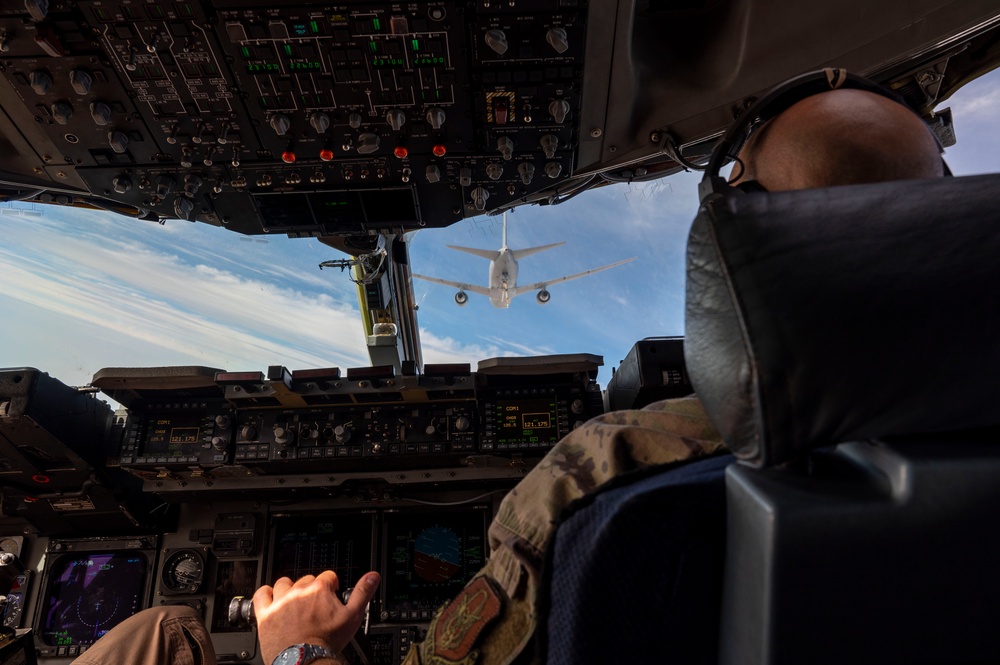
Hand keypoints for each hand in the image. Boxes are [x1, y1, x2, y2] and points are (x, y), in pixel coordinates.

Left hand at [253, 570, 380, 663]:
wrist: (304, 660)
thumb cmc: (326, 641)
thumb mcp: (352, 617)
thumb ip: (362, 593)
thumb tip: (373, 576)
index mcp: (319, 589)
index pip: (328, 576)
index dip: (331, 586)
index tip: (331, 596)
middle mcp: (299, 591)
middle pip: (306, 579)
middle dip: (311, 589)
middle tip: (314, 606)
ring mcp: (281, 601)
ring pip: (284, 583)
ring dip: (289, 589)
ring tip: (294, 602)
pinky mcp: (265, 613)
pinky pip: (261, 594)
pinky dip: (266, 593)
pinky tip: (272, 599)